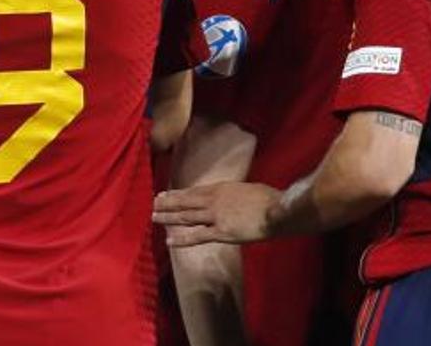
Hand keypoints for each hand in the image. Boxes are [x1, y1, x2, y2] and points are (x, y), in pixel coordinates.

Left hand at [153, 182, 279, 246]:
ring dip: (169, 217)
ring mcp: (215, 216)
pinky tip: (170, 241)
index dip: (180, 193)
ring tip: (154, 217)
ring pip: (187, 217)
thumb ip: (235, 194)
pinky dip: (182, 239)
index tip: (168, 194)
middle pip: (186, 201)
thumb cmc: (268, 199)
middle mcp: (214, 200)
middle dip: (169, 203)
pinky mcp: (221, 232)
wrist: (276, 210)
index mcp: (221, 188)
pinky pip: (198, 236)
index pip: (195, 191)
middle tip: (154, 203)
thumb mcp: (247, 189)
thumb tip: (232, 198)